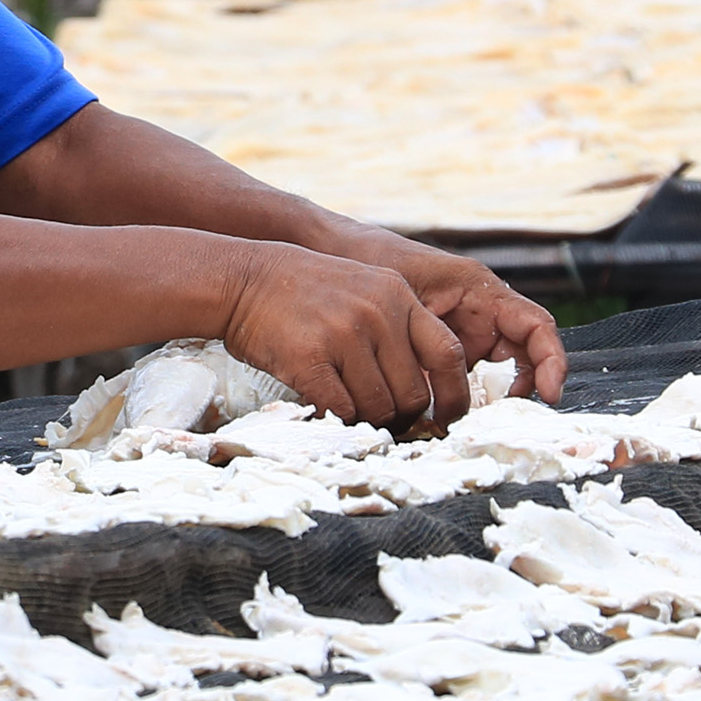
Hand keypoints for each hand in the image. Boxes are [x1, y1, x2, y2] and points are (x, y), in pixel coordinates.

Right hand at [220, 242, 470, 428]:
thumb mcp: (365, 290)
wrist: (245, 279)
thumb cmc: (305, 292)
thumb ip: (397, 328)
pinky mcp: (311, 359)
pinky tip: (327, 407)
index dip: (455, 393)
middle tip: (387, 421)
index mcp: (399, 297)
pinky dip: (339, 419)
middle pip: (414, 392)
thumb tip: (425, 388)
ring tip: (351, 410)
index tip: (447, 416)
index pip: (448, 353)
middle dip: (403, 416)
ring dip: (368, 421)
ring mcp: (345, 336)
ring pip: (379, 408)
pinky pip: (342, 409)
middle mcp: (378, 314)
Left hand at [359, 233, 565, 403]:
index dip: (552, 361)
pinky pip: (463, 383)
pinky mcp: (441, 355)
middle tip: (499, 422)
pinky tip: (440, 419)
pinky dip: (460, 403)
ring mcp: (463, 336)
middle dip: (520, 394)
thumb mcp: (400, 295)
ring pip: (494, 378)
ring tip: (465, 423)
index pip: (536, 326)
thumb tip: (433, 396)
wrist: (334, 255)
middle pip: (523, 360)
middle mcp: (480, 315)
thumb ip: (423, 341)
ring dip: (489, 404)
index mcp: (481, 290)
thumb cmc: (369, 261)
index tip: (550, 393)